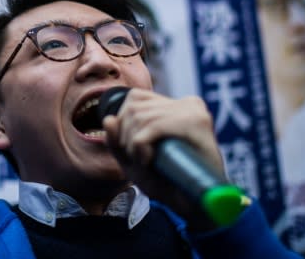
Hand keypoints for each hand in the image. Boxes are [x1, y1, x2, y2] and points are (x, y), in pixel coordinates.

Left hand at [102, 90, 225, 222]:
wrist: (196, 206)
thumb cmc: (166, 182)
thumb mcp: (132, 161)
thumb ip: (117, 142)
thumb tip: (108, 119)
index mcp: (174, 106)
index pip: (135, 97)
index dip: (123, 123)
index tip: (130, 149)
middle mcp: (186, 103)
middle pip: (134, 106)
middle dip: (124, 136)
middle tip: (137, 160)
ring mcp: (192, 110)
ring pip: (141, 116)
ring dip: (132, 144)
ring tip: (145, 162)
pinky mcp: (195, 122)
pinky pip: (153, 126)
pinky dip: (141, 145)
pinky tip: (149, 160)